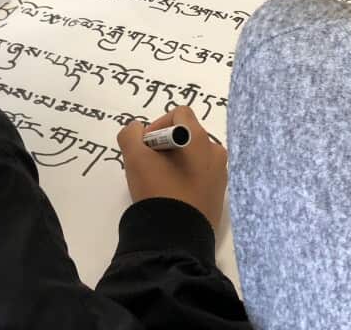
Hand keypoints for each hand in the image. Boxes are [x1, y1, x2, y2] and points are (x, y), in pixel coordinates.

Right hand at [117, 106, 227, 229]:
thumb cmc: (157, 190)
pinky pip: (200, 175)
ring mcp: (220, 174)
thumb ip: (130, 135)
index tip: (145, 146)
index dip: (158, 124)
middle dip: (165, 145)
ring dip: (175, 161)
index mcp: (199, 138)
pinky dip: (185, 178)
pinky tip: (171, 194)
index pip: (179, 114)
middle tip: (148, 165)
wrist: (176, 236)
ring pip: (193, 156)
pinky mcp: (218, 194)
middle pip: (187, 135)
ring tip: (158, 181)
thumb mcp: (134, 158)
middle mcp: (215, 152)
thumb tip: (137, 130)